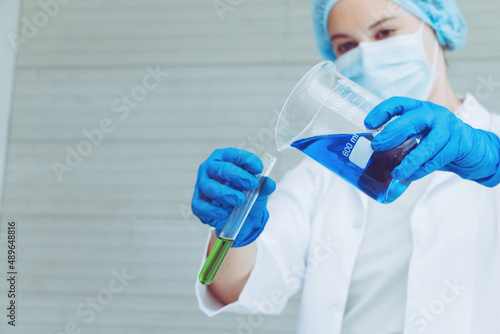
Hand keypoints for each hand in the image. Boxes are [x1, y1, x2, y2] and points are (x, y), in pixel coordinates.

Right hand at [191, 148, 275, 246]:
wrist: (242, 217)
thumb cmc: (248, 195)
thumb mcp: (259, 191)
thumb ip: (264, 186)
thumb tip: (269, 183)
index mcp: (225, 158)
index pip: (234, 155)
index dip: (246, 160)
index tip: (259, 168)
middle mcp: (210, 168)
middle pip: (221, 169)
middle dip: (238, 176)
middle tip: (252, 184)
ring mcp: (201, 184)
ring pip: (210, 187)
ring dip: (226, 194)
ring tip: (241, 201)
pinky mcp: (197, 202)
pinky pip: (200, 206)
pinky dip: (212, 210)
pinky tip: (225, 213)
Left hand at [364, 97, 499, 186]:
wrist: (471, 148)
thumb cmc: (437, 141)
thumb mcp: (419, 132)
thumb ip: (401, 137)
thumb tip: (373, 153)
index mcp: (420, 109)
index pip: (399, 103)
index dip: (382, 111)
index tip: (368, 124)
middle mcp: (434, 114)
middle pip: (411, 120)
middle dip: (392, 134)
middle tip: (376, 147)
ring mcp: (448, 128)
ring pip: (427, 145)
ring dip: (410, 161)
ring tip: (396, 172)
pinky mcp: (458, 144)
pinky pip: (437, 160)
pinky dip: (422, 170)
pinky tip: (411, 175)